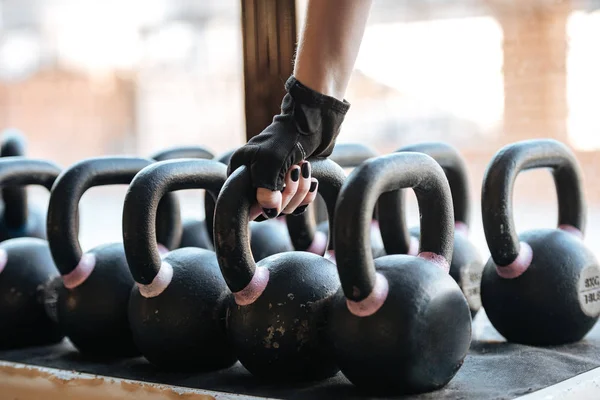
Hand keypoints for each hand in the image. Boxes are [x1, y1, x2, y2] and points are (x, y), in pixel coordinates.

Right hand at [228, 76, 348, 218]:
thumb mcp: (271, 162)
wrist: (313, 121)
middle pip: (266, 207)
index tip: (276, 193)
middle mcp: (254, 177)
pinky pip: (297, 203)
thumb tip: (269, 212)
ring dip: (300, 191)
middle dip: (286, 195)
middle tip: (294, 172)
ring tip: (303, 168)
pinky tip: (312, 180)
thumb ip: (265, 190)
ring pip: (284, 206)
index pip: (244, 203)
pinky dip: (307, 193)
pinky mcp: (292, 184)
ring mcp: (273, 181)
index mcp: (240, 170)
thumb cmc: (287, 137)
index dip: (261, 205)